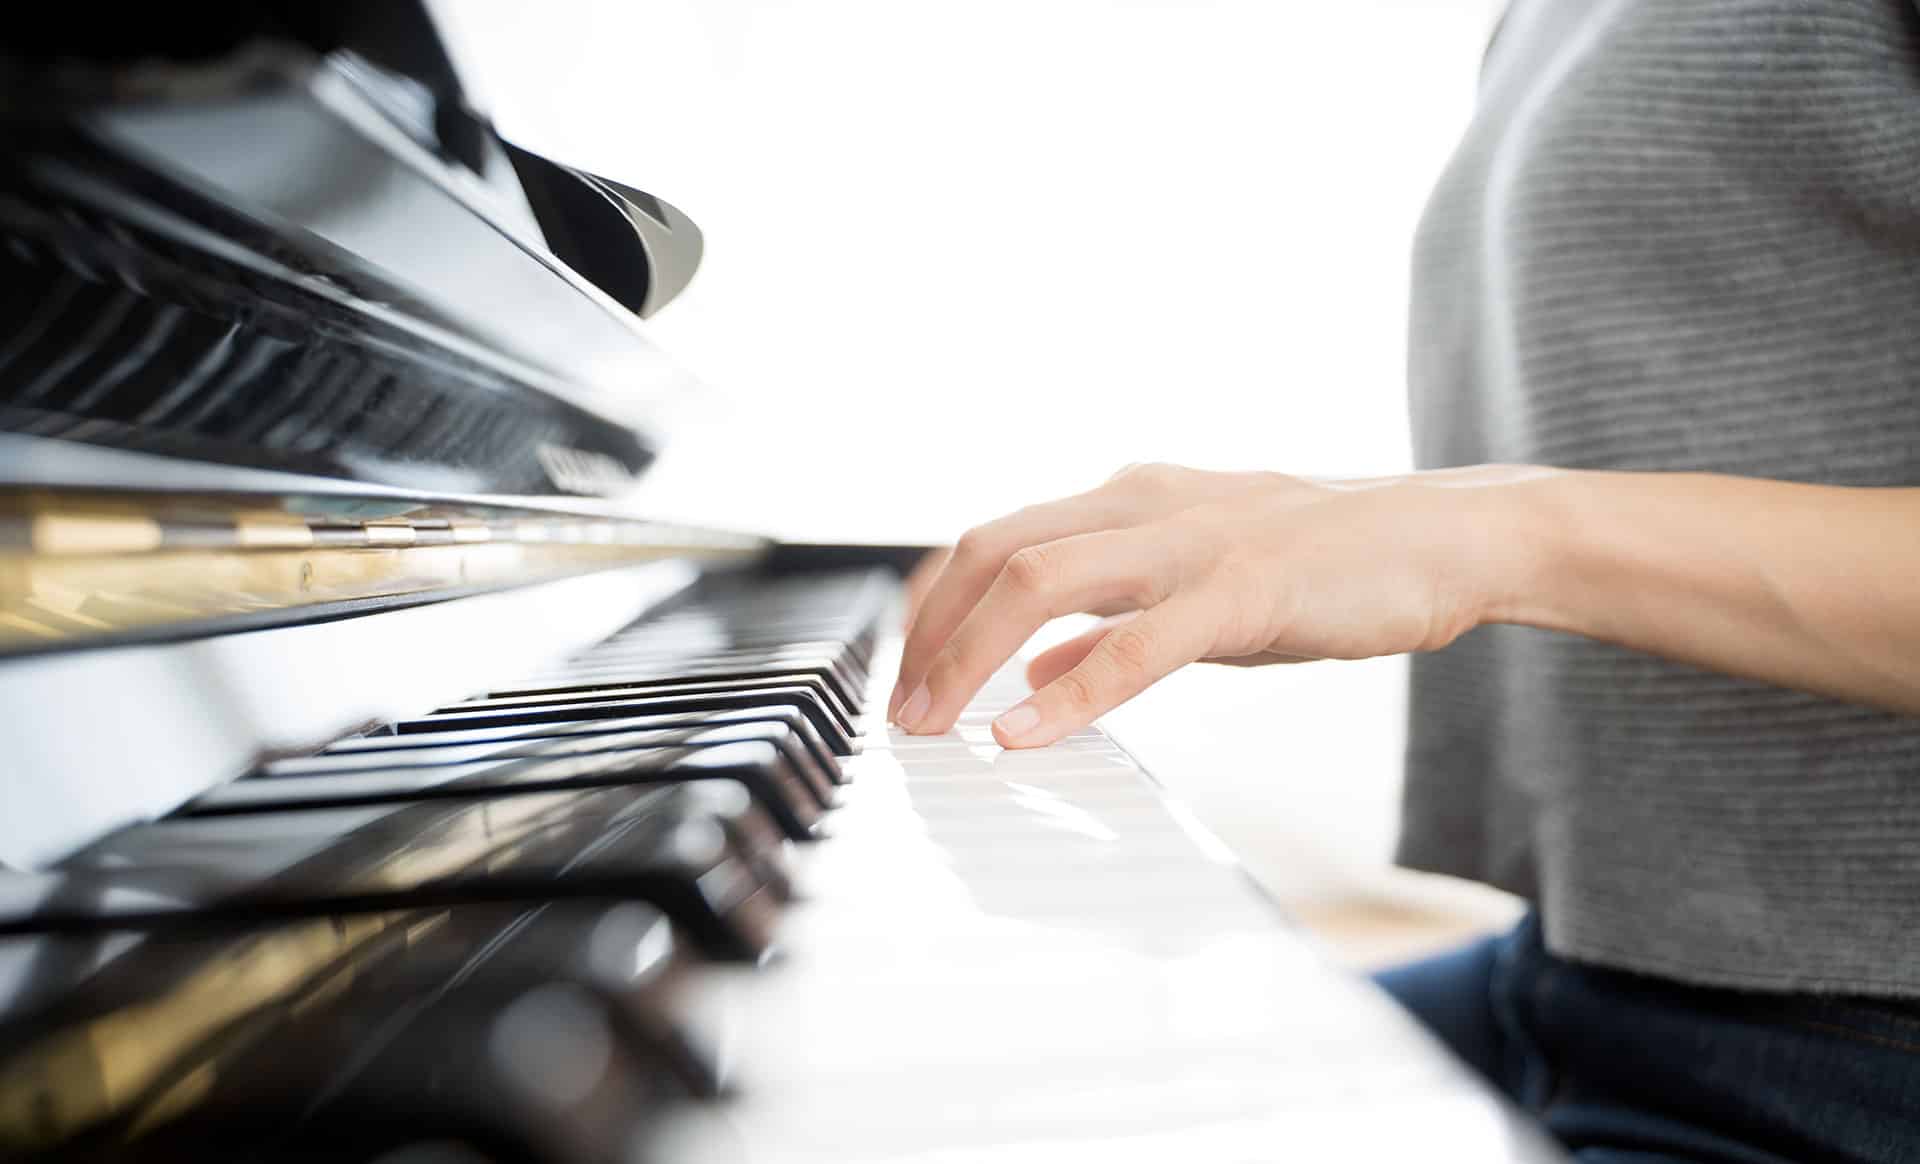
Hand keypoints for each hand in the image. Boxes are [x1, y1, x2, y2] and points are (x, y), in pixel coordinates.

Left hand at [888, 462, 1514, 746]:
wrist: (1449, 538)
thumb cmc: (1326, 565)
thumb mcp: (1196, 585)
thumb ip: (1109, 619)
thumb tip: (1033, 663)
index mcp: (1128, 499)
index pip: (993, 539)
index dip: (934, 605)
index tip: (905, 672)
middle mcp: (1143, 502)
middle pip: (993, 550)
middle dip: (930, 633)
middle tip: (900, 712)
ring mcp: (1191, 540)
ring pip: (1041, 579)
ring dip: (968, 657)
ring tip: (933, 727)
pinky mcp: (1244, 588)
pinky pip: (1136, 642)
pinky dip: (1069, 690)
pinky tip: (1022, 735)